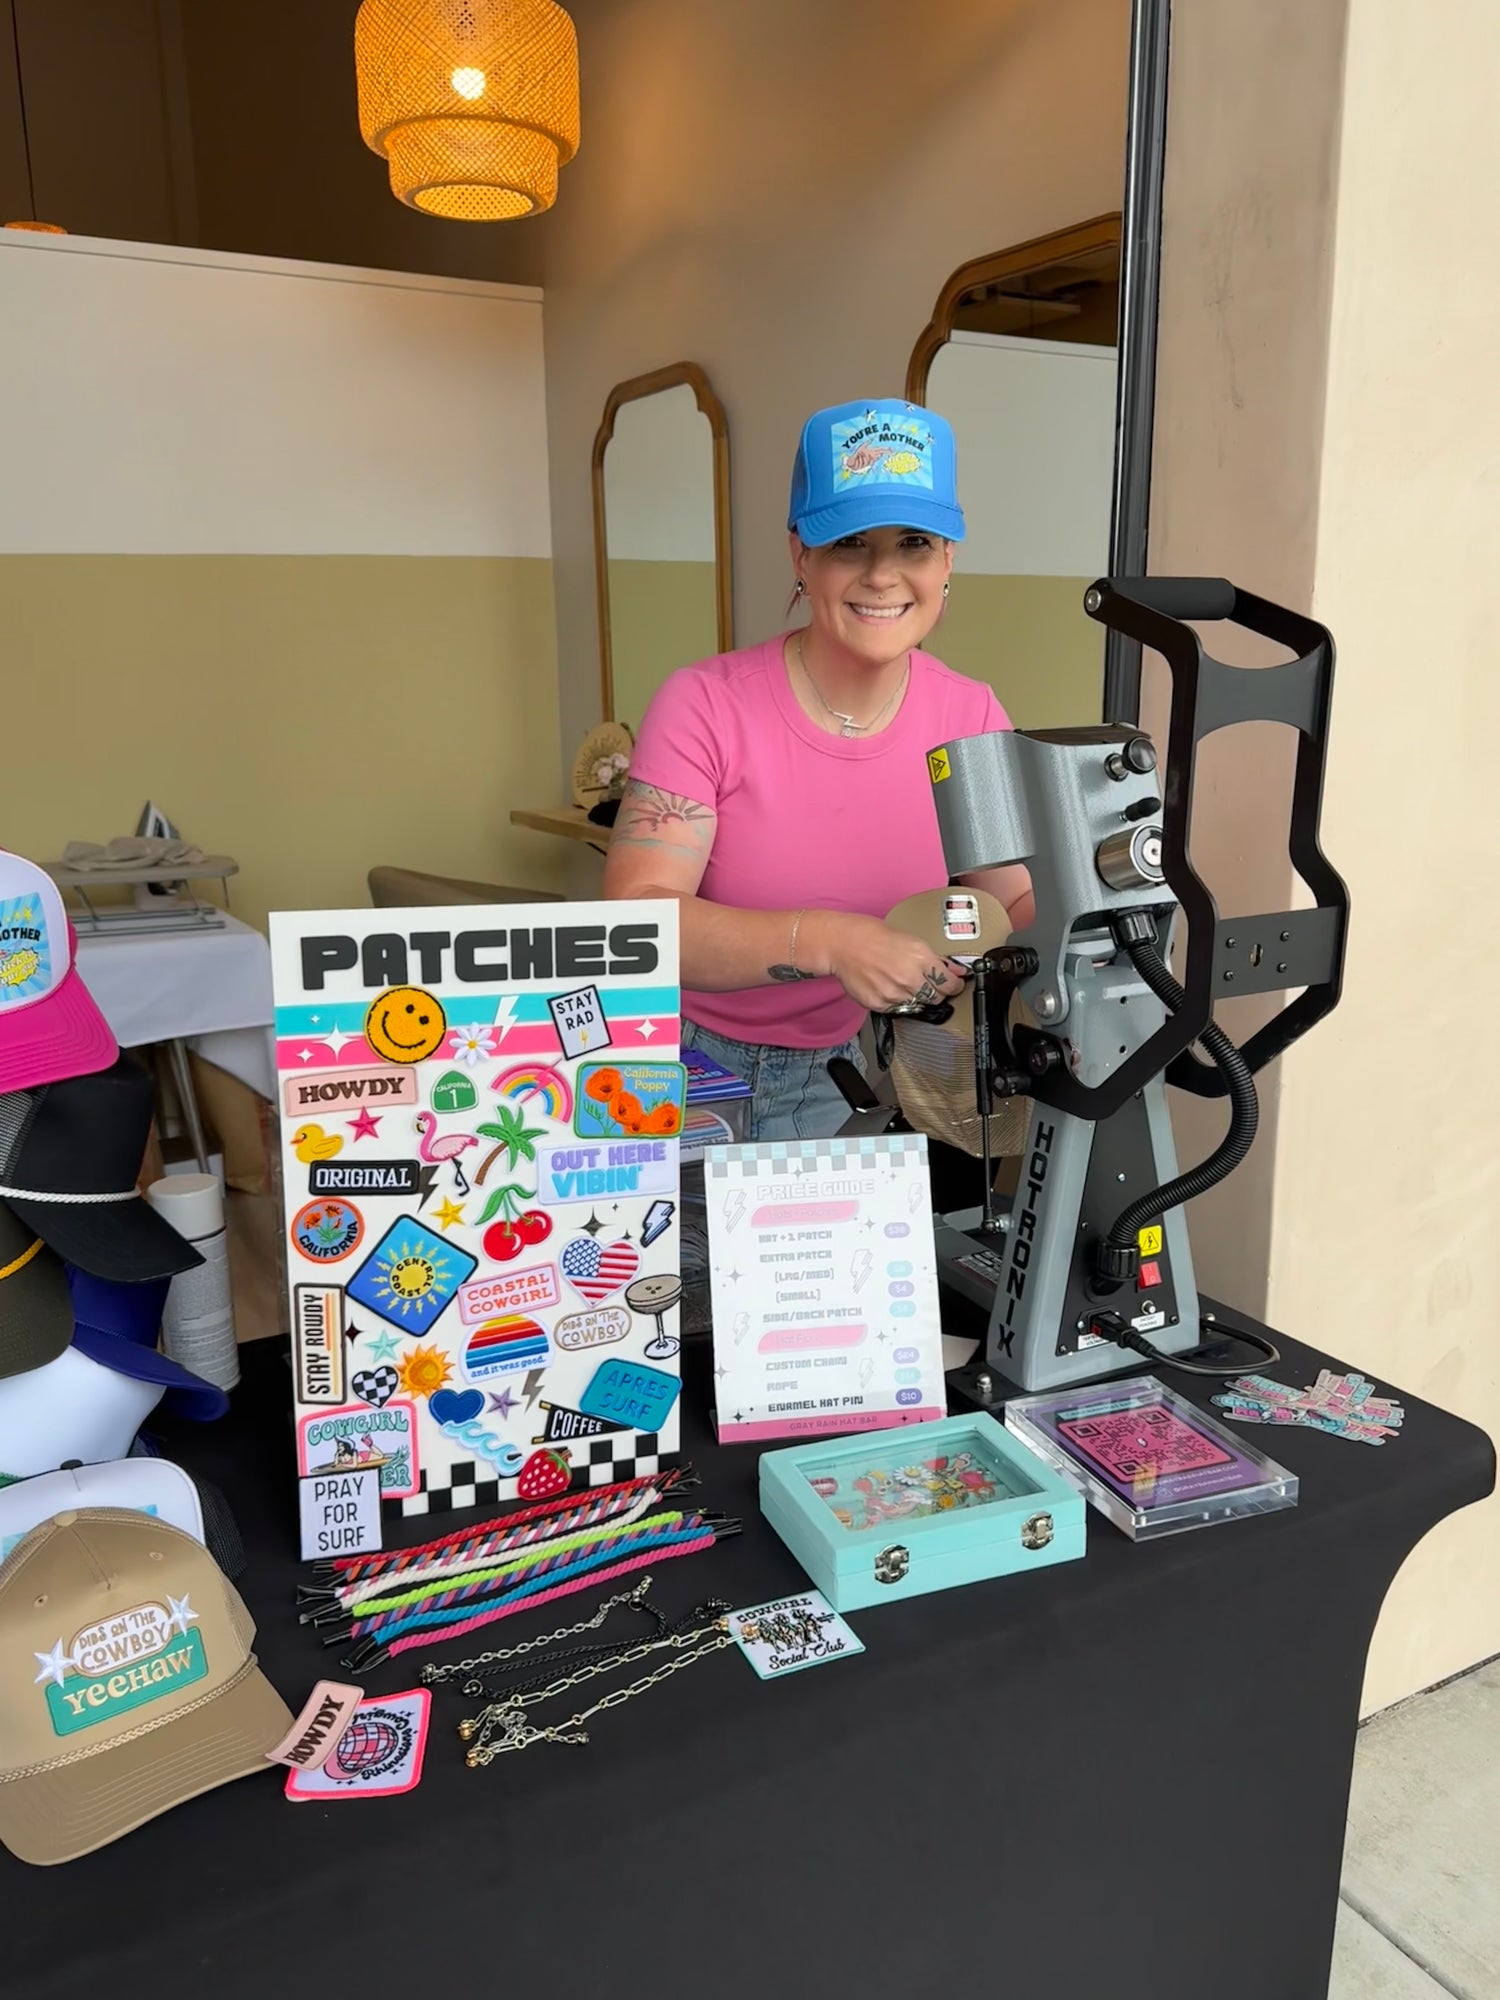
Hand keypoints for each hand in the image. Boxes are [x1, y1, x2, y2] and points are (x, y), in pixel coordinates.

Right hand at [811, 913, 968, 1013]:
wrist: (841, 943)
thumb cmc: (872, 935)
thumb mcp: (910, 940)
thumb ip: (935, 959)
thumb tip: (957, 970)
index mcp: (921, 957)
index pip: (950, 984)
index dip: (954, 985)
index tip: (953, 984)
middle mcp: (909, 977)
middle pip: (936, 998)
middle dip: (936, 992)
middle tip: (926, 983)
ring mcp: (893, 993)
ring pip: (917, 1005)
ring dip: (914, 997)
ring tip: (901, 981)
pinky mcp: (879, 1004)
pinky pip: (897, 1009)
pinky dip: (896, 1001)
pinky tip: (887, 985)